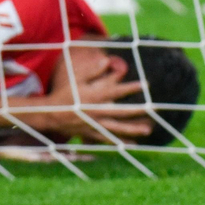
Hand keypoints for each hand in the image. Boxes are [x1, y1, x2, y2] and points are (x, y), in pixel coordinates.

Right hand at [16, 51, 152, 142]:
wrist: (50, 114)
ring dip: (134, 128)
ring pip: (118, 127)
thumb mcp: (75, 78)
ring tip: (148, 129)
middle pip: (122, 111)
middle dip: (139, 110)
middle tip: (154, 109)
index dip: (132, 87)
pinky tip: (131, 144)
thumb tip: (106, 60)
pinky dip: (120, 141)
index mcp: (95, 96)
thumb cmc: (64, 94)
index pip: (117, 91)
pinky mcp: (92, 133)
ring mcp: (96, 124)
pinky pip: (109, 138)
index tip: (146, 84)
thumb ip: (92, 70)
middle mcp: (98, 111)